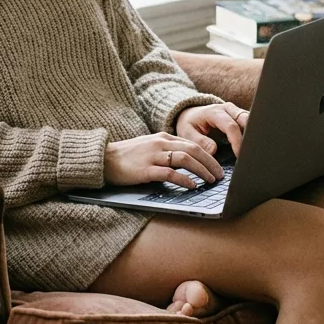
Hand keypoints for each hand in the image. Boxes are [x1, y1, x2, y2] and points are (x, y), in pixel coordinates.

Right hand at [104, 132, 222, 189]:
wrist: (103, 159)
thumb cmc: (127, 157)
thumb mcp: (150, 147)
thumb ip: (167, 150)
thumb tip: (189, 161)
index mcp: (162, 137)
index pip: (193, 143)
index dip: (209, 155)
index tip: (218, 167)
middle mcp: (160, 144)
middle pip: (193, 149)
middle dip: (211, 163)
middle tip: (220, 175)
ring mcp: (152, 156)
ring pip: (185, 159)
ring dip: (202, 170)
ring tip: (211, 180)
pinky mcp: (145, 169)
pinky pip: (170, 173)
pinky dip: (184, 179)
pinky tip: (192, 185)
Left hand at [175, 102, 247, 157]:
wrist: (190, 115)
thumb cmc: (189, 124)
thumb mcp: (187, 133)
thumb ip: (199, 141)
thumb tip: (213, 150)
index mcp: (214, 112)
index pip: (231, 126)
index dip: (237, 141)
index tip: (239, 155)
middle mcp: (227, 109)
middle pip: (246, 119)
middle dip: (250, 135)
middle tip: (251, 152)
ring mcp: (235, 111)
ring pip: (251, 119)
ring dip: (253, 134)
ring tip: (252, 150)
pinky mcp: (239, 116)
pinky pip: (250, 122)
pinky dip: (252, 133)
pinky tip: (251, 145)